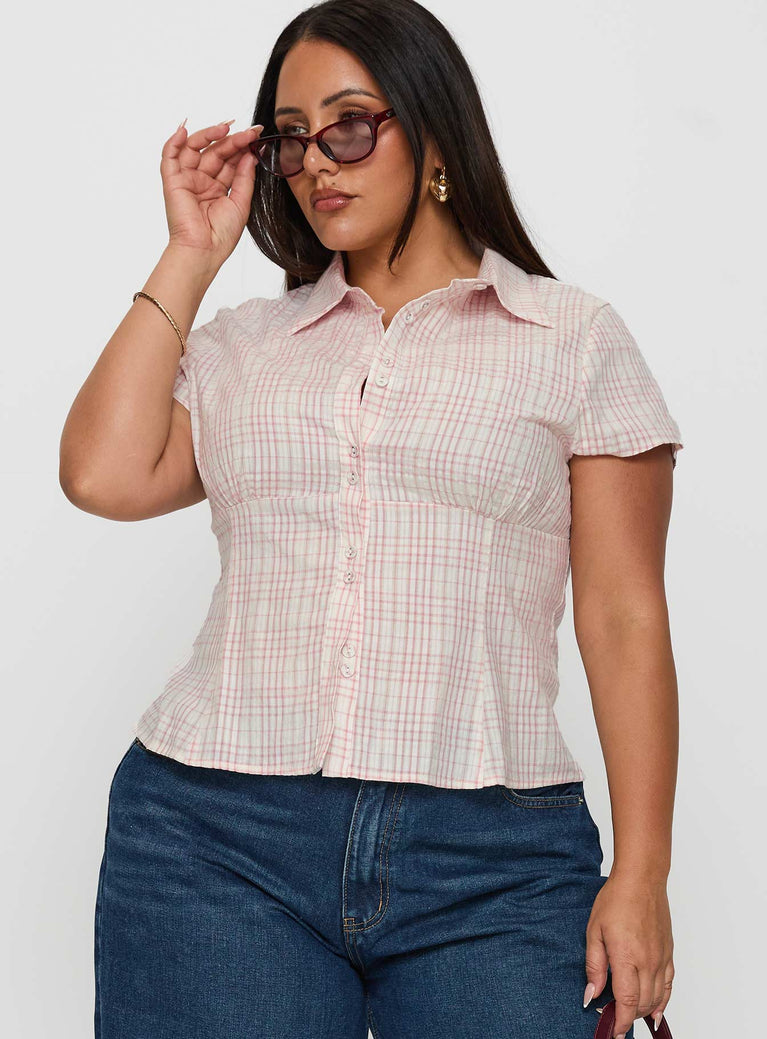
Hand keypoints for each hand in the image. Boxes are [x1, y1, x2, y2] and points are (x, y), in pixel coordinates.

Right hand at [159, 118, 264, 266]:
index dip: (242, 146)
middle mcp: (202, 181)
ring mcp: (187, 179)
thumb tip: (250, 154)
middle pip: (215, 152)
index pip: (230, 160)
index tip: (256, 135)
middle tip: (247, 132)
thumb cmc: (221, 234)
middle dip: (231, 139)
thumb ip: (245, 177)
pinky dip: (174, 141)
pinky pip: (169, 156)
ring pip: (195, 148)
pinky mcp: (172, 181)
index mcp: (219, 187)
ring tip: (225, 127)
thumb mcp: (241, 202)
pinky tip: (185, 130)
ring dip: (208, 135)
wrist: (204, 250)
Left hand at [583, 873, 674, 1037]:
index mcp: (627, 957)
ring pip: (656, 998)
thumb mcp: (594, 931)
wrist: (641, 880)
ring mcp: (661, 959)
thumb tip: (591, 994)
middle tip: (613, 1020)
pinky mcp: (669, 954)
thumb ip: (594, 966)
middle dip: (627, 1017)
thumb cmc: (616, 900)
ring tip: (627, 1015)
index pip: (626, 1001)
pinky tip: (654, 1010)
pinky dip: (662, 1002)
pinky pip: (669, 986)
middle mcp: (648, 962)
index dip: (619, 1021)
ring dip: (642, 1011)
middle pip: (641, 1003)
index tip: (612, 1032)